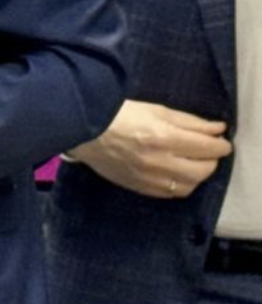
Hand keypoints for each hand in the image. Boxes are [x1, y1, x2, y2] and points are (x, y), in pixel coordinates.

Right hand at [67, 99, 230, 197]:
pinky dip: (181, 184)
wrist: (82, 131)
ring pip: (190, 185)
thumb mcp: (155, 109)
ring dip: (198, 174)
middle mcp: (159, 162)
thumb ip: (190, 121)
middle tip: (207, 150)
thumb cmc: (118, 114)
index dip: (220, 144)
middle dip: (212, 159)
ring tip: (193, 163)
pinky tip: (176, 173)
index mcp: (163, 137)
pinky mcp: (140, 188)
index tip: (220, 140)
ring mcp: (149, 178)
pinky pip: (172, 194)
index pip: (208, 147)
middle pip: (204, 169)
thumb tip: (217, 129)